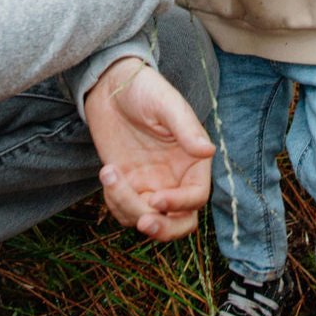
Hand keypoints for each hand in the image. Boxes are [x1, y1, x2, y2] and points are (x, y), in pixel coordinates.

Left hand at [84, 57, 214, 240]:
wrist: (110, 86)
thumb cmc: (145, 89)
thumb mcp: (166, 103)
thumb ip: (186, 127)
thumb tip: (208, 151)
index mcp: (193, 159)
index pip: (197, 196)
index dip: (180, 204)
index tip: (155, 199)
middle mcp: (176, 177)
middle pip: (181, 222)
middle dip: (164, 229)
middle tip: (143, 222)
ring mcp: (152, 184)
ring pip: (148, 219)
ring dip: (126, 206)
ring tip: (109, 173)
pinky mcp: (129, 186)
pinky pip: (125, 211)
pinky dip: (114, 202)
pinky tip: (107, 173)